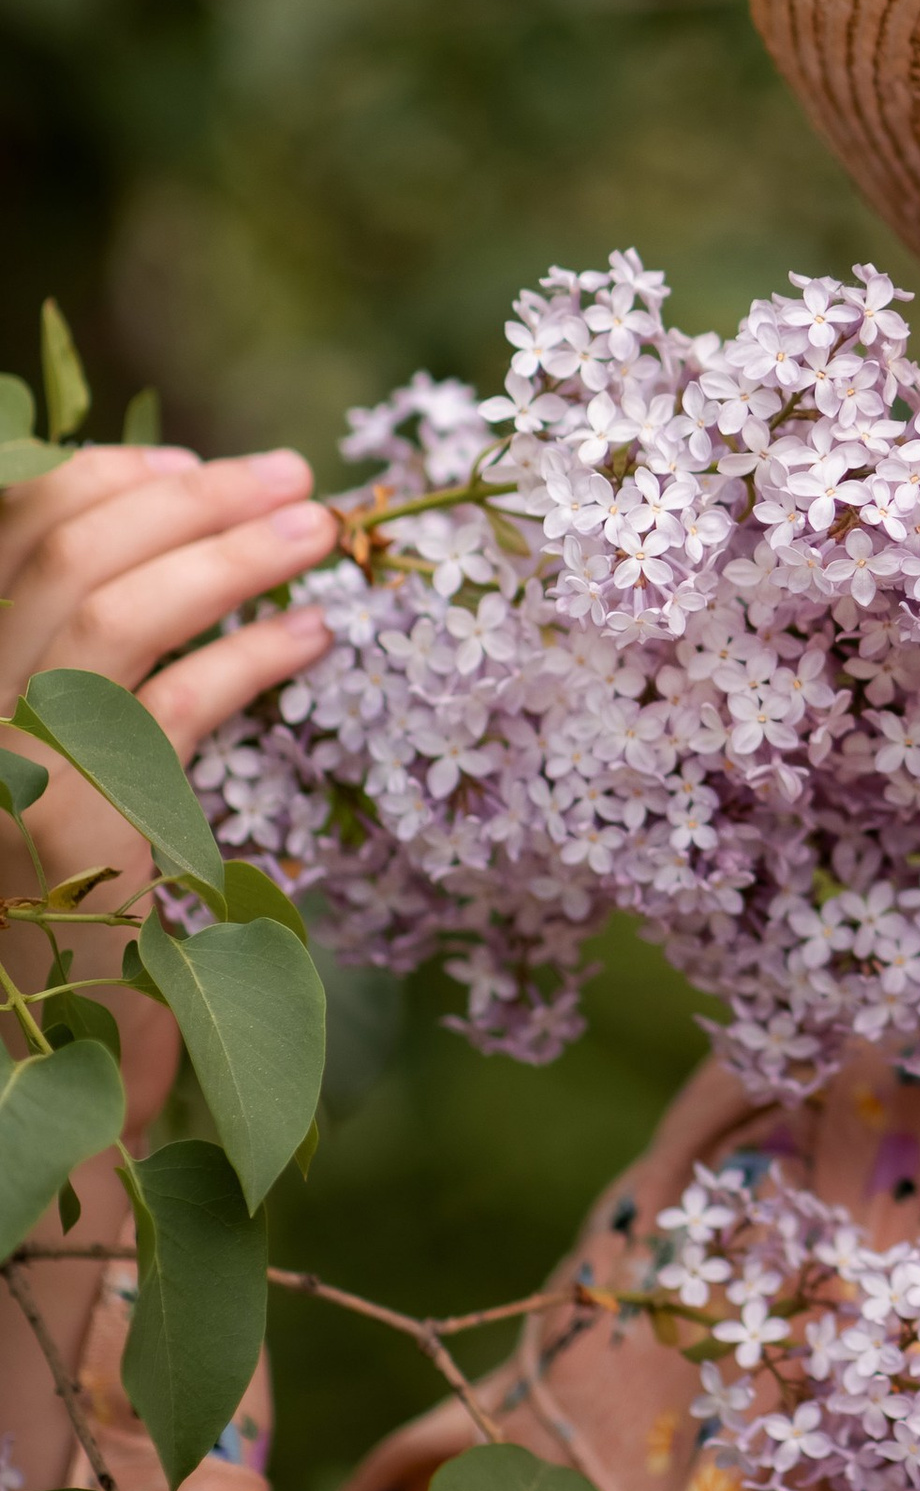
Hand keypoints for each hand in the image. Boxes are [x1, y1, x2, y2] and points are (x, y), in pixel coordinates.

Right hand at [0, 441, 336, 907]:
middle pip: (68, 552)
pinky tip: (316, 635)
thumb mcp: (54, 734)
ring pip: (117, 613)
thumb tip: (176, 514)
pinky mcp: (78, 823)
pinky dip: (253, 655)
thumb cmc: (68, 869)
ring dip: (232, 554)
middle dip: (191, 496)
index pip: (8, 525)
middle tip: (293, 477)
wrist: (55, 1029)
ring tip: (318, 531)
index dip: (102, 476)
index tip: (190, 461)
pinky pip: (177, 705)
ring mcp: (9, 762)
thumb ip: (81, 640)